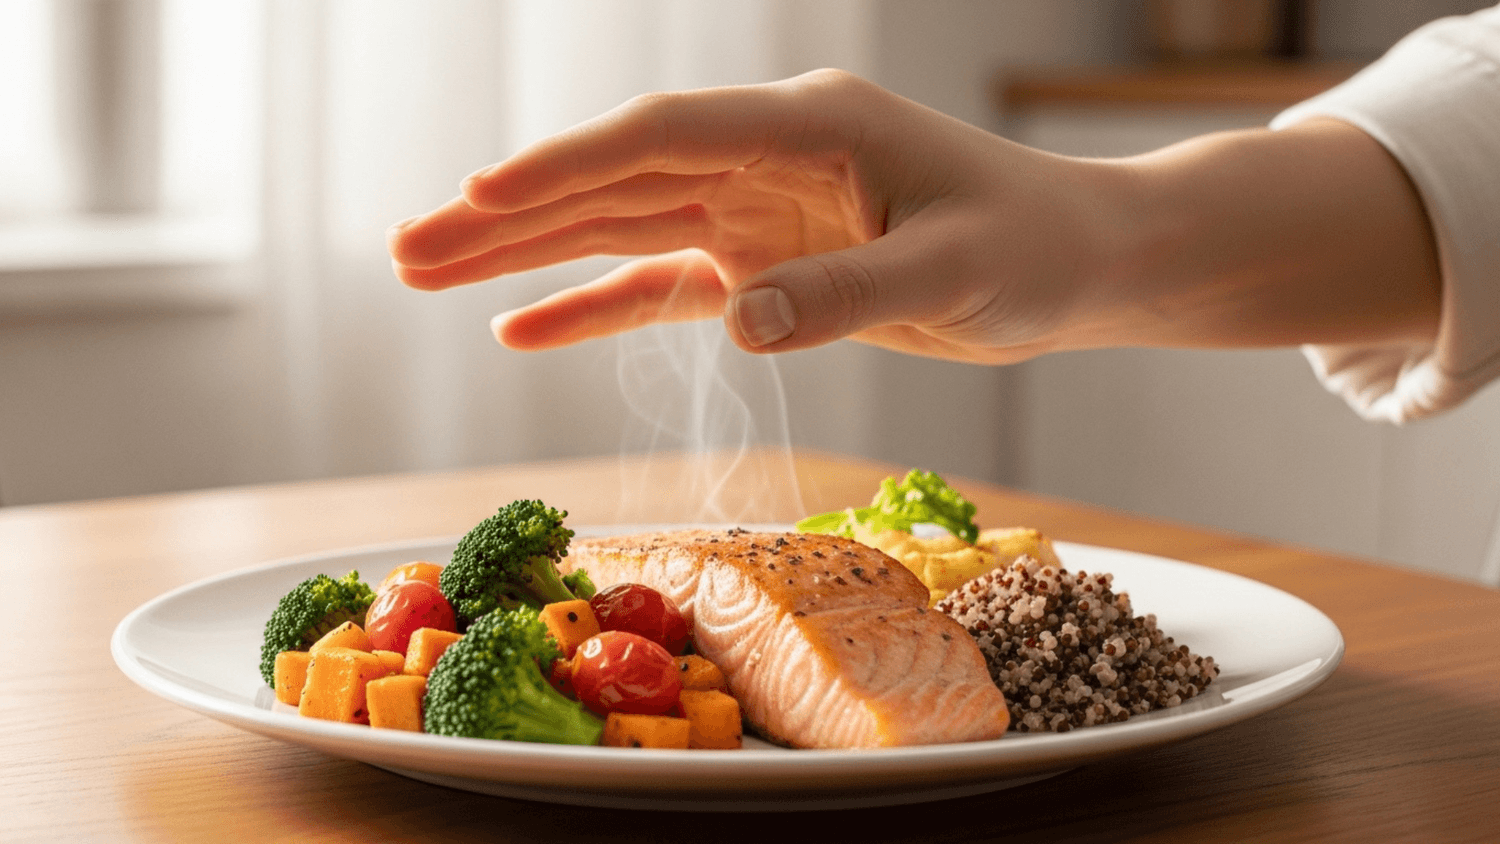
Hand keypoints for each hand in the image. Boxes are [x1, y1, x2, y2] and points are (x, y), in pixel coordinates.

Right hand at [387, 69, 1115, 363]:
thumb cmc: (1030, 248)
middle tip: (405, 249)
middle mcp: (763, 157)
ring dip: (526, 254)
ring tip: (427, 273)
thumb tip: (737, 323)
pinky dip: (593, 303)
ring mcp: (756, 208)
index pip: (659, 139)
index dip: (565, 168)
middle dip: (508, 216)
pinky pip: (659, 281)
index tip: (477, 197)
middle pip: (612, 181)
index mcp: (804, 128)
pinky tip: (523, 325)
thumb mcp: (949, 271)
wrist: (1075, 260)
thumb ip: (846, 293)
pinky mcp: (763, 260)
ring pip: (619, 227)